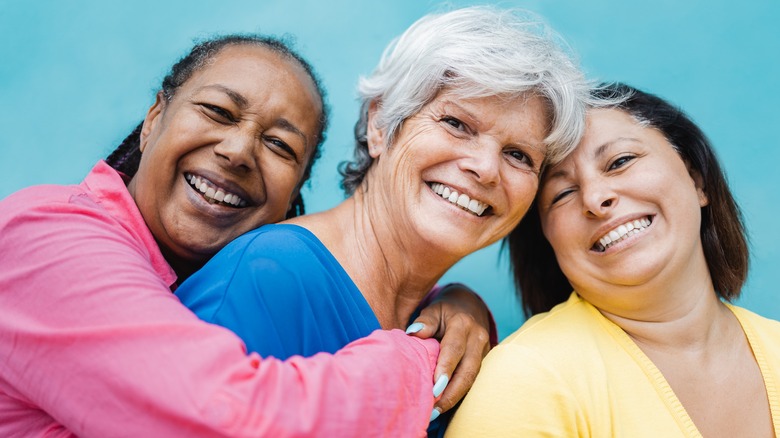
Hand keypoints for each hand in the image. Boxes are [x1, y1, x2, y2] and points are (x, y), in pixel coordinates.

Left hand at [406, 283, 493, 416]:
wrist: (470, 306)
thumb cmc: (446, 310)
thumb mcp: (434, 309)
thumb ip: (425, 321)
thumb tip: (413, 333)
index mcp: (463, 324)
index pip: (454, 349)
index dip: (445, 369)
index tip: (434, 387)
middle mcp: (477, 338)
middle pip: (468, 370)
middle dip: (452, 392)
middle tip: (434, 408)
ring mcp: (484, 350)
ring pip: (472, 378)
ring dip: (455, 396)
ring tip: (437, 411)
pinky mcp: (484, 360)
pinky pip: (473, 379)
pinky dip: (459, 392)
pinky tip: (446, 404)